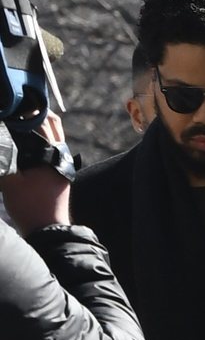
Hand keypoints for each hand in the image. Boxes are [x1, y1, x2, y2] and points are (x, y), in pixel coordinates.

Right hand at [0, 113, 71, 231]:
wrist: (49, 233)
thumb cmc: (30, 208)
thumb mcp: (8, 180)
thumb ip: (1, 156)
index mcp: (52, 153)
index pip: (41, 119)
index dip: (23, 109)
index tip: (8, 106)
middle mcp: (62, 155)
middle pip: (50, 122)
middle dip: (32, 113)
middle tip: (13, 111)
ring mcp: (63, 163)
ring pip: (52, 135)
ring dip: (36, 127)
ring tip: (17, 124)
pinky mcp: (59, 172)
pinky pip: (50, 148)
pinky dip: (38, 140)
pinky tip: (22, 142)